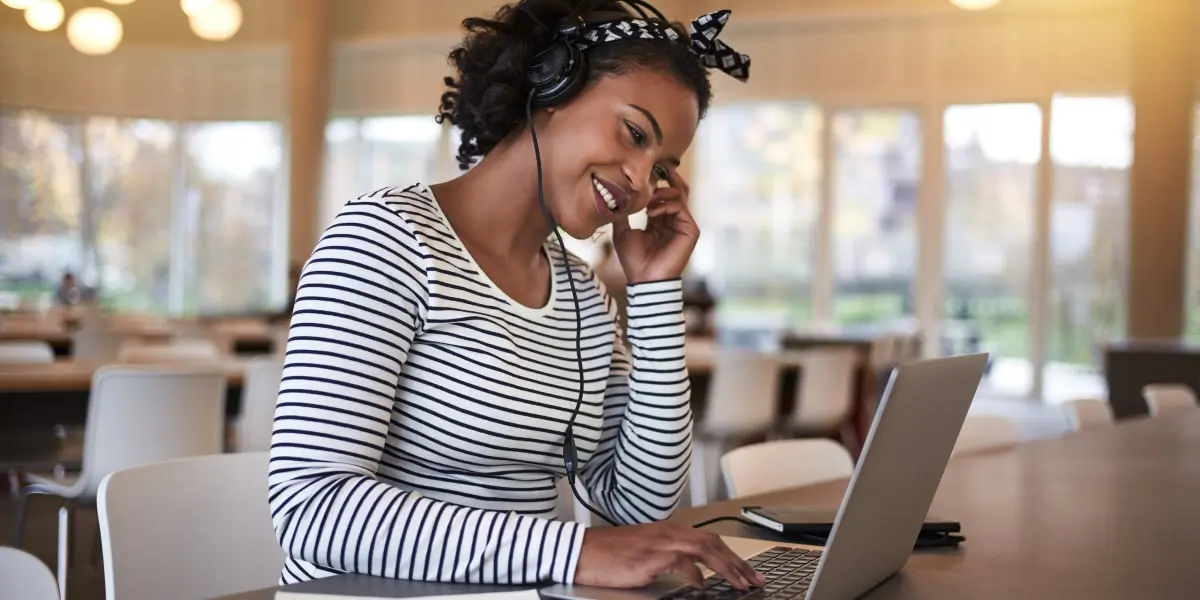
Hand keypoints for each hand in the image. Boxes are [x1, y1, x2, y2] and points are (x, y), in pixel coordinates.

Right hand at [574, 522, 764, 589]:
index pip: (709, 539)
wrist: (582, 552)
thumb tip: (694, 574)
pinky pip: (682, 562)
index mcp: (668, 530)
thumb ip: (670, 557)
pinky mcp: (651, 556)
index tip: (747, 571)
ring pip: (704, 550)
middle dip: (738, 562)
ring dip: (726, 568)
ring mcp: (660, 543)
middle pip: (713, 543)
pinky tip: (702, 585)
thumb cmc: (608, 554)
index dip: (731, 555)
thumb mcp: (645, 551)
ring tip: (740, 584)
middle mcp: (668, 532)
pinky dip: (696, 574)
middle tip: (754, 579)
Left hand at [611, 171, 698, 283]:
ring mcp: (684, 224)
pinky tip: (651, 213)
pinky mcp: (691, 230)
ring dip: (662, 192)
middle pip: (677, 189)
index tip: (645, 170)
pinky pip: (681, 208)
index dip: (656, 180)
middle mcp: (674, 219)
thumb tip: (615, 195)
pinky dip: (665, 206)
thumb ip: (623, 213)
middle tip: (654, 167)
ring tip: (647, 199)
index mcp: (661, 219)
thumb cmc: (634, 260)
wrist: (644, 280)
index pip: (663, 193)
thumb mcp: (622, 231)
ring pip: (680, 194)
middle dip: (667, 176)